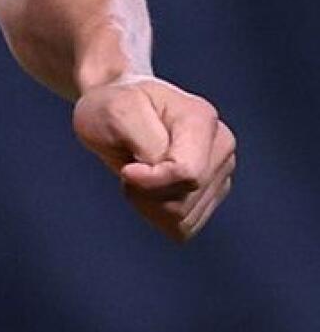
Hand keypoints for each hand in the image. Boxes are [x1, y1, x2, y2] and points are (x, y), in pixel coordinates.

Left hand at [73, 74, 236, 239]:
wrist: (119, 112)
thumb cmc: (114, 106)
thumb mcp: (115, 111)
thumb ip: (144, 139)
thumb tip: (162, 169)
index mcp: (200, 118)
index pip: (187, 173)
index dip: (150, 180)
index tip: (126, 170)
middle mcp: (220, 146)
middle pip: (184, 199)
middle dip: (145, 192)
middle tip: (128, 168)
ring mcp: (220, 173)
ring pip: (183, 217)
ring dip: (148, 204)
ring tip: (137, 175)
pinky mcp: (211, 196)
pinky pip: (182, 227)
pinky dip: (156, 215)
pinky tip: (147, 191)